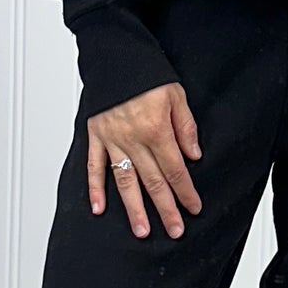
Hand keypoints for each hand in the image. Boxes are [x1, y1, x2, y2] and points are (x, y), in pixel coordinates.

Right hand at [86, 81, 201, 238]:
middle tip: (174, 230)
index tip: (193, 208)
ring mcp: (112, 140)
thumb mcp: (175, 95)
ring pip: (125, 181)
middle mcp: (133, 139)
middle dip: (166, 209)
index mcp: (156, 130)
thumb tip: (193, 156)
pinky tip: (100, 208)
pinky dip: (95, 188)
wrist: (115, 56)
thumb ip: (185, 127)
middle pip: (153, 182)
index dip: (185, 191)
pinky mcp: (95, 136)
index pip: (175, 169)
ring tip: (142, 231)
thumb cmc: (146, 74)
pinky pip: (94, 166)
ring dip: (134, 209)